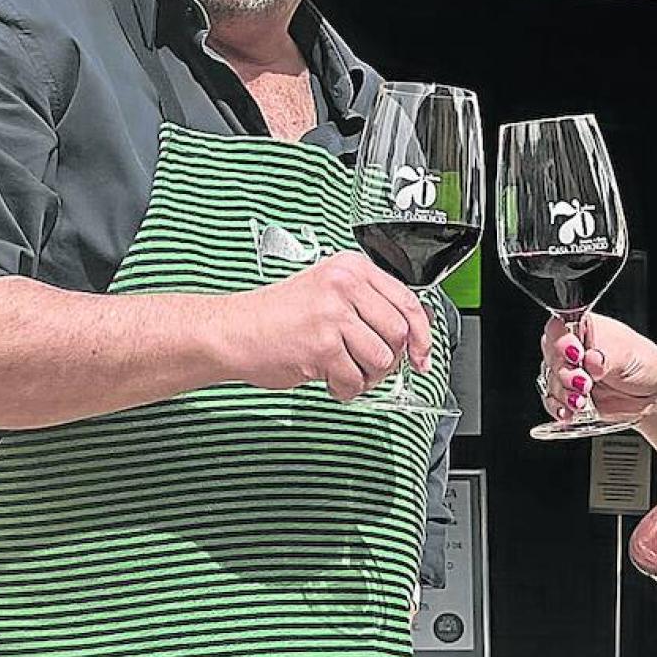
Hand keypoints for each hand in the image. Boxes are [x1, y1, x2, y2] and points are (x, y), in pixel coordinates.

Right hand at [229, 251, 432, 400]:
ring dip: (366, 376)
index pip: (408, 302)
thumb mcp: (328, 292)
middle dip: (388, 359)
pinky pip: (354, 379)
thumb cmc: (277, 315)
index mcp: (352, 268)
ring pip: (381, 359)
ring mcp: (333, 315)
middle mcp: (345, 286)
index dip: (423, 335)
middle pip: (398, 333)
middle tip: (367, 365)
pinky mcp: (322, 345)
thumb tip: (411, 336)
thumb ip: (368, 305)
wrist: (233, 330)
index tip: (422, 355)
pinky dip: (345, 389)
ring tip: (343, 371)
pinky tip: (327, 379)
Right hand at [537, 313, 656, 422]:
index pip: (559, 328)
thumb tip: (591, 359)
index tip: (576, 355)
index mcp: (585, 328)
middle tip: (584, 383)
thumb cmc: (644, 364)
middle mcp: (573, 349)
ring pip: (551, 381)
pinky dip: (559, 408)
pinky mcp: (570, 396)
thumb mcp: (628, 354)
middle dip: (564, 373)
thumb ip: (607, 357)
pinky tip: (569, 412)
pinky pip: (554, 402)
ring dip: (563, 394)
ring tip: (581, 402)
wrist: (654, 395)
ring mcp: (570, 373)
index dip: (561, 342)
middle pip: (551, 357)